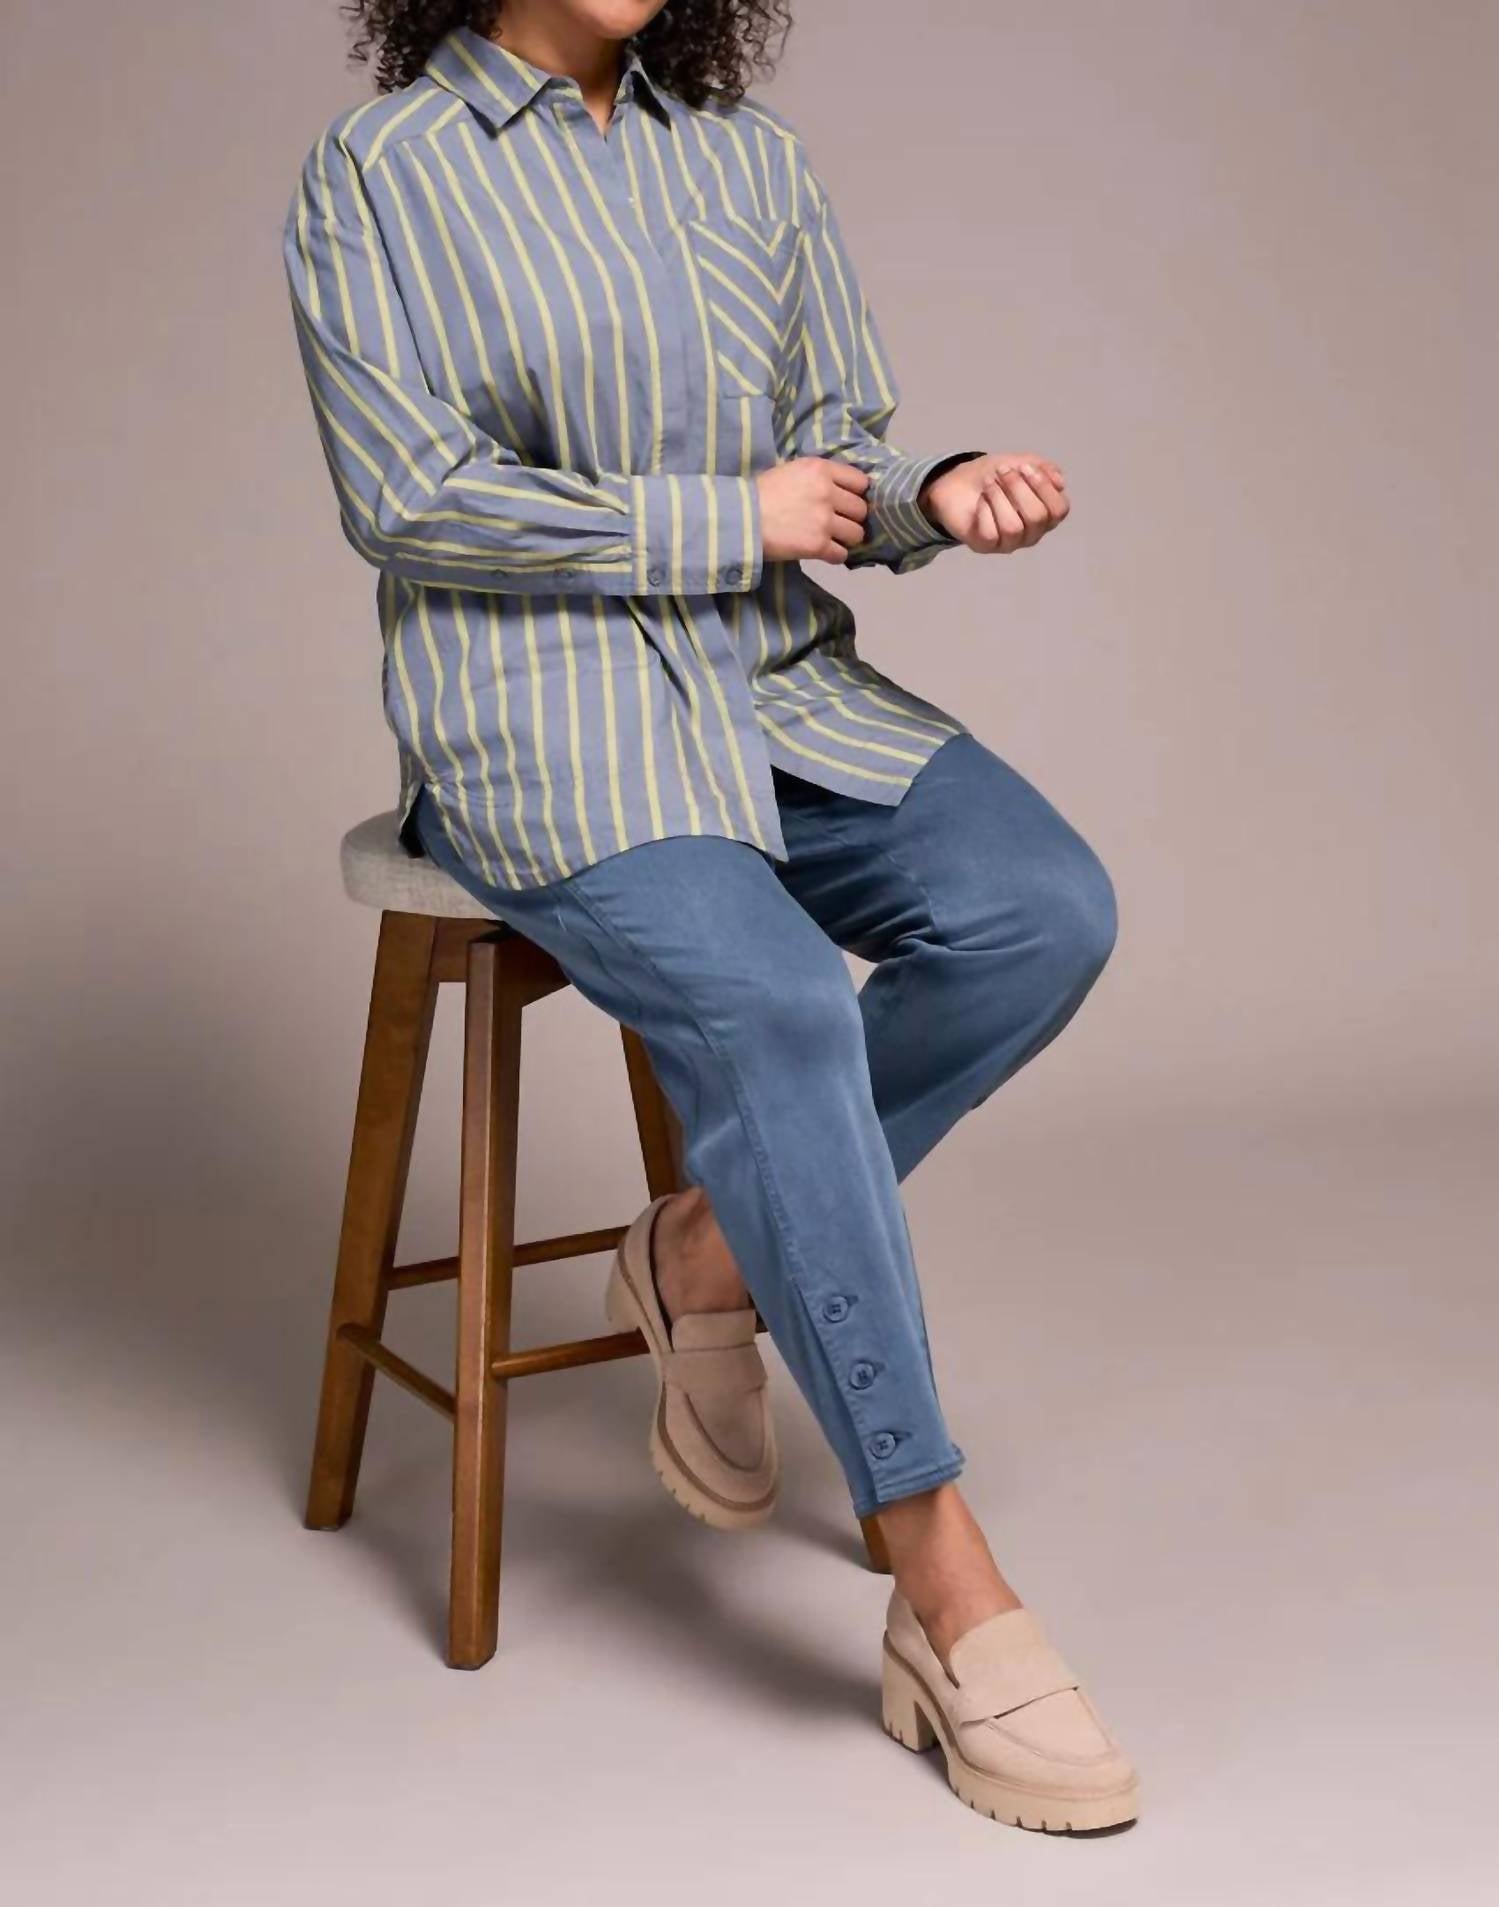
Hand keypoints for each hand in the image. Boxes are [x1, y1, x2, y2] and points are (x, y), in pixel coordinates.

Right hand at [755, 457, 870, 563]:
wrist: (741, 518)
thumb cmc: (760, 493)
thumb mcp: (791, 470)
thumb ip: (817, 477)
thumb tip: (837, 488)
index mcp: (821, 470)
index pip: (860, 482)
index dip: (856, 494)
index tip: (847, 502)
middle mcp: (828, 493)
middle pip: (861, 509)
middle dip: (851, 518)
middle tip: (838, 523)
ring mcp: (825, 520)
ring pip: (856, 533)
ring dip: (846, 538)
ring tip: (832, 539)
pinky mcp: (818, 545)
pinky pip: (841, 554)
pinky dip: (834, 555)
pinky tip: (824, 552)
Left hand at [920, 452, 1069, 553]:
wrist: (957, 483)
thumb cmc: (994, 476)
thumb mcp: (1021, 463)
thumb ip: (1043, 469)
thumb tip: (1060, 482)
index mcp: (1046, 514)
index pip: (1059, 509)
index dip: (1044, 486)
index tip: (1024, 467)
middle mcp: (1032, 532)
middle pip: (1037, 517)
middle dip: (1019, 488)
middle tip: (1003, 472)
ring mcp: (1009, 542)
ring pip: (1013, 528)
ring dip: (999, 498)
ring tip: (988, 484)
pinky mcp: (986, 546)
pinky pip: (991, 534)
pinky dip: (984, 511)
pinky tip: (980, 500)